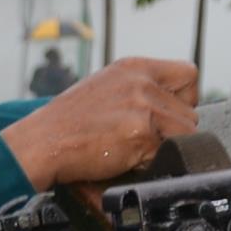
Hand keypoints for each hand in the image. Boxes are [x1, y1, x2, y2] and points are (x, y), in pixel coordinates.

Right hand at [5, 57, 201, 187]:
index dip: (184, 98)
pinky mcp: (140, 134)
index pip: (189, 74)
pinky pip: (165, 154)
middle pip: (190, 112)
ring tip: (131, 149)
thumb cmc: (67, 122)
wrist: (41, 142)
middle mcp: (142, 82)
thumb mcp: (105, 87)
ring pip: (184, 135)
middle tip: (141, 139)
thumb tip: (171, 107)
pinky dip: (149, 162)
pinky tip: (124, 158)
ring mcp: (143, 107)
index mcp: (134, 67)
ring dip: (163, 148)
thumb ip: (139, 89)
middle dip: (172, 131)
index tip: (168, 114)